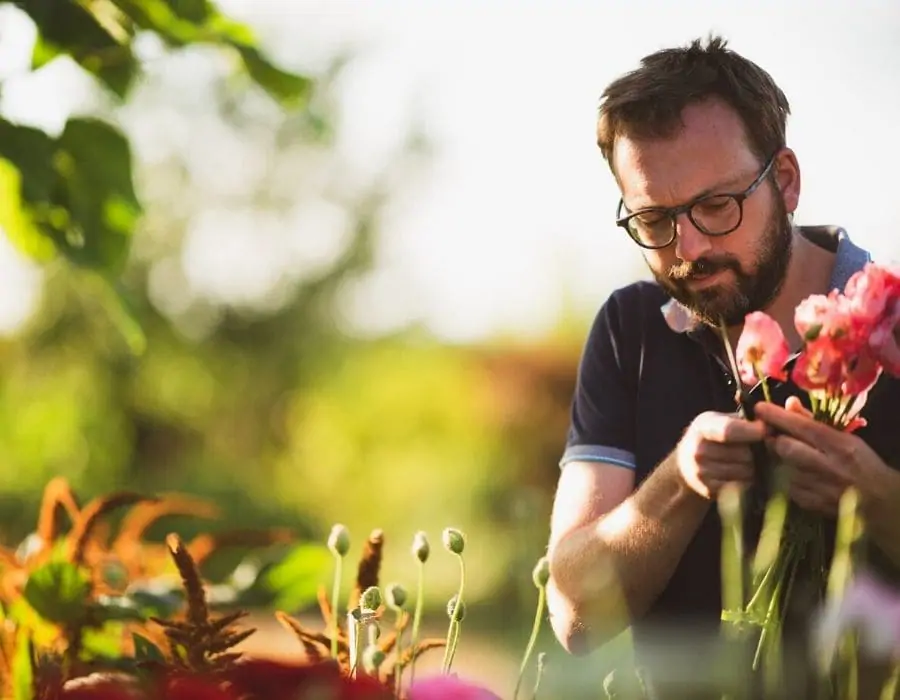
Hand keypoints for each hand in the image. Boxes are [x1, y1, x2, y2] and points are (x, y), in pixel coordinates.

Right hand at [676, 411, 765, 499]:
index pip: (729, 430)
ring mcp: (702, 473)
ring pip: (746, 471)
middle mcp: (698, 450)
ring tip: (753, 461)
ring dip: (756, 467)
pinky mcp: (709, 490)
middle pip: (744, 454)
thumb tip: (771, 423)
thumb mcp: (719, 420)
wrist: (685, 465)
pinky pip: (742, 486)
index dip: (752, 431)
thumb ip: (742, 419)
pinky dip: (749, 480)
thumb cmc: (711, 438)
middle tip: (763, 448)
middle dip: (759, 451)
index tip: (767, 431)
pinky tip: (745, 473)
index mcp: (702, 427)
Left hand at [754, 399, 885, 515]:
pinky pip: (786, 487)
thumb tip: (789, 404)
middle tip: (772, 437)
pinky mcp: (811, 504)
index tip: (760, 408)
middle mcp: (828, 466)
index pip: (801, 426)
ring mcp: (819, 487)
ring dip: (779, 461)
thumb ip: (814, 422)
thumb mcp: (845, 438)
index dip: (777, 416)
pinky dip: (786, 479)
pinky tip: (796, 476)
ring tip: (788, 457)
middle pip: (785, 448)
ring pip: (782, 468)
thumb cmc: (861, 464)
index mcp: (839, 445)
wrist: (880, 502)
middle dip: (774, 440)